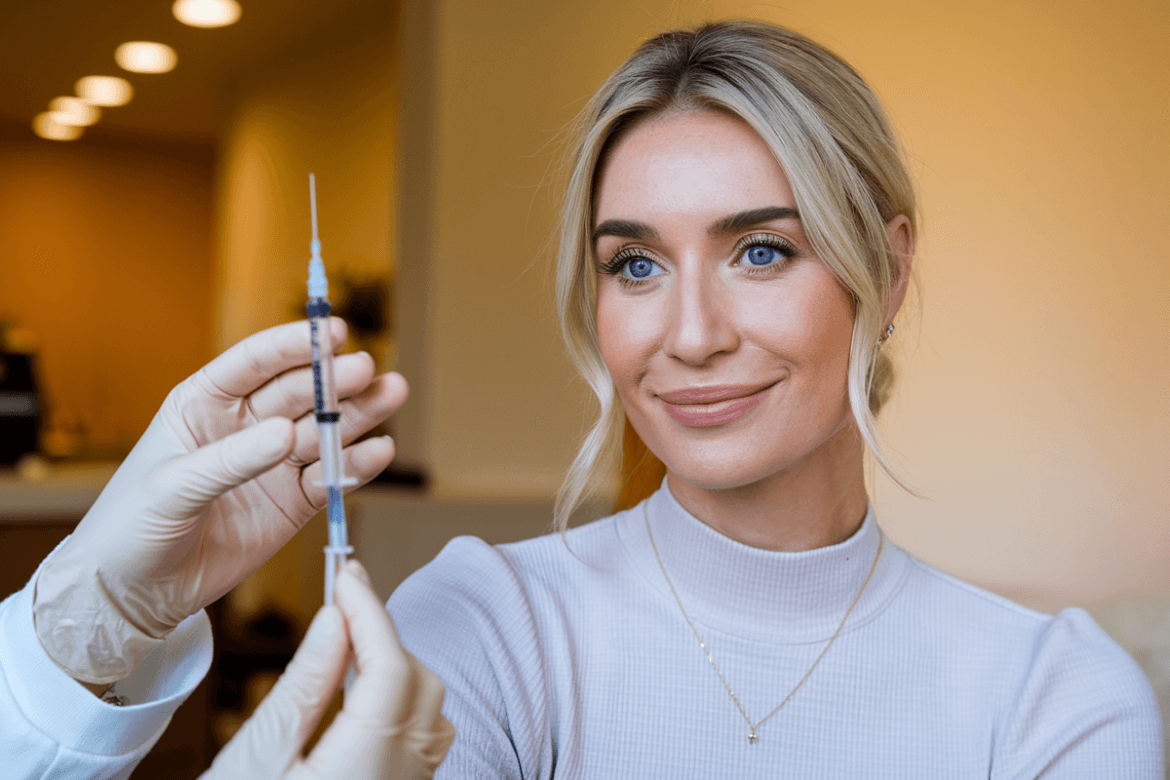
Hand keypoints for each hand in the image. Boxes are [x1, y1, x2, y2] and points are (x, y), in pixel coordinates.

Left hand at [32, 319, 407, 683]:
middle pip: (300, 393)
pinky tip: (380, 451)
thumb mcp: (172, 488)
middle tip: (368, 368)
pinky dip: (357, 466)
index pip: (255, 363)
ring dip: (359, 413)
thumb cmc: (132, 529)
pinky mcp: (294, 502)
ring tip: (393, 393)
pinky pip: (332, 478)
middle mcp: (246, 426)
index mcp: (204, 403)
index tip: (332, 332)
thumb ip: (231, 459)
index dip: (294, 345)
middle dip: (335, 379)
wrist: (136, 595)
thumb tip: (285, 434)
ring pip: (324, 430)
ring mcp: (274, 464)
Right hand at [201, 560, 453, 779]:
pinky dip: (403, 702)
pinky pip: (425, 740)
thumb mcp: (260, 753)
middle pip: (421, 683)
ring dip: (398, 668)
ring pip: (432, 709)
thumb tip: (336, 616)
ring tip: (347, 647)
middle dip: (385, 637)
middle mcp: (404, 777)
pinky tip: (362, 695)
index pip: (391, 664)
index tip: (345, 573)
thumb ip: (307, 681)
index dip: (371, 610)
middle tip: (340, 604)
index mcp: (368, 763)